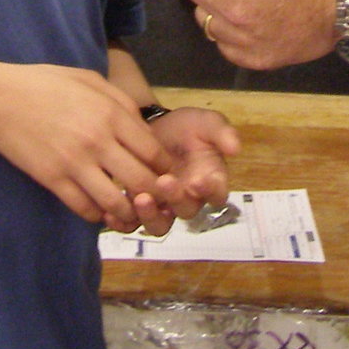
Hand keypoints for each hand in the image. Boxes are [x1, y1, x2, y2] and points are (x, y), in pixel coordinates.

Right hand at [0, 64, 173, 230]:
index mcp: (112, 114)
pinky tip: (98, 209)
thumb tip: (144, 129)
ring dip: (126, 212)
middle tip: (153, 199)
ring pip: (115, 202)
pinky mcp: (52, 179)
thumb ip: (122, 104)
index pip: (154, 152)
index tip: (163, 175)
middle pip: (142, 182)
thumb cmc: (47, 84)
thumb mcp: (92, 81)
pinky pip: (83, 208)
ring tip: (127, 211)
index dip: (164, 169)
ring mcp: (75, 163)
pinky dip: (96, 214)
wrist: (0, 98)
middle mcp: (99, 141)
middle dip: (153, 195)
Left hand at [132, 106, 240, 234]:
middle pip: (186, 211)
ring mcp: (163, 207)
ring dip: (151, 216)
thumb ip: (222, 132)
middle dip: (176, 199)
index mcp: (210, 180)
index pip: (217, 194)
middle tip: (165, 181)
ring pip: (160, 225)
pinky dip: (123, 223)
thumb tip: (236, 147)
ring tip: (140, 198)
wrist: (153, 125)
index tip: (199, 179)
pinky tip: (112, 213)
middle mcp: (189, 199)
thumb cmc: (185, 127)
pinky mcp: (139, 209)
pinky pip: (132, 224)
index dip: (210, 191)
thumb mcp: (206, 123)